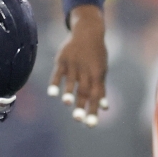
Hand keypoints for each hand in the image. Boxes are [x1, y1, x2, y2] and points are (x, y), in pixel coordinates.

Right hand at [48, 5, 108, 127]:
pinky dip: (55, 82)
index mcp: (97, 74)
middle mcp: (85, 70)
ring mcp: (73, 64)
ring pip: (71, 81)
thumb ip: (101, 88)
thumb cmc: (96, 54)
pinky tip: (53, 94)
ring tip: (67, 104)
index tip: (91, 125)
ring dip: (68, 92)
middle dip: (81, 105)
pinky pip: (57, 72)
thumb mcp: (101, 69)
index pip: (95, 95)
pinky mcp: (62, 59)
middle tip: (79, 120)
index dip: (93, 110)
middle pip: (84, 90)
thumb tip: (105, 108)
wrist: (88, 31)